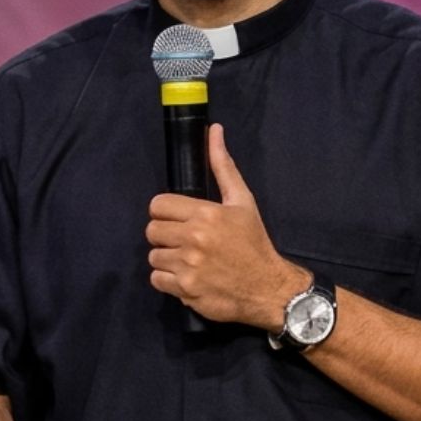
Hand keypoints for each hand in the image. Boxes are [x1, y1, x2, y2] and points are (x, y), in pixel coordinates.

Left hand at [146, 124, 306, 328]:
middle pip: (152, 231)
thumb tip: (214, 130)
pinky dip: (168, 280)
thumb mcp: (242, 201)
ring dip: (167, 258)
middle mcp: (194, 239)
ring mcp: (188, 266)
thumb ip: (223, 166)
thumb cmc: (254, 242)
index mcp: (206, 214)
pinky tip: (187, 276)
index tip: (179, 220)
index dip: (166, 212)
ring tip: (187, 260)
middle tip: (184, 240)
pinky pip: (157, 280)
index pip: (158, 205)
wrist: (268, 287)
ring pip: (154, 256)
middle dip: (165, 235)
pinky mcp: (185, 290)